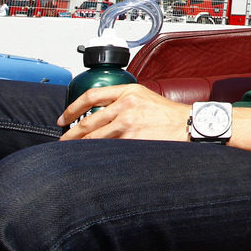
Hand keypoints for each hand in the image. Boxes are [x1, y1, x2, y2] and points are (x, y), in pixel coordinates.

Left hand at [58, 83, 189, 141]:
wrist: (188, 124)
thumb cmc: (168, 114)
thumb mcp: (145, 97)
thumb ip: (123, 101)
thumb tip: (99, 114)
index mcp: (128, 91)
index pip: (91, 96)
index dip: (72, 108)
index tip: (63, 118)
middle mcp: (126, 105)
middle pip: (88, 121)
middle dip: (71, 134)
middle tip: (63, 141)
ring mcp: (128, 124)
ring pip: (95, 138)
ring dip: (81, 147)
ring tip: (73, 153)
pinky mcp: (132, 140)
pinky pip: (108, 149)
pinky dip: (98, 154)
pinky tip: (92, 159)